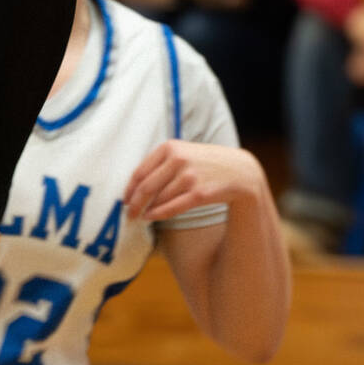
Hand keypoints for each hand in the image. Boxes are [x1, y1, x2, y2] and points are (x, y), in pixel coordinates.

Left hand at [124, 139, 267, 221]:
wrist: (240, 171)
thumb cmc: (205, 163)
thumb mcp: (183, 153)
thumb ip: (160, 164)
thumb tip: (134, 186)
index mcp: (170, 147)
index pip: (140, 171)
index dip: (129, 189)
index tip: (123, 200)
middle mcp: (178, 159)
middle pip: (146, 187)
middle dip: (134, 204)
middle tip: (127, 214)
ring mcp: (190, 176)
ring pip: (159, 199)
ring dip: (146, 210)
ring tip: (140, 216)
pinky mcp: (200, 192)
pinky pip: (172, 207)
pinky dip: (158, 214)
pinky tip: (150, 217)